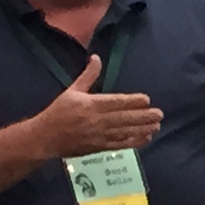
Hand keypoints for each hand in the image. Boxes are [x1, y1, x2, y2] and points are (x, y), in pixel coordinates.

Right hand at [26, 54, 160, 160]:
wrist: (44, 138)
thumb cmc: (58, 112)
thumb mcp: (72, 91)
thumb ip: (88, 76)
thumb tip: (96, 57)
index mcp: (90, 104)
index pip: (116, 102)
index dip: (133, 101)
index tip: (147, 99)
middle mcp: (97, 120)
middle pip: (125, 118)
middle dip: (144, 116)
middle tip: (160, 114)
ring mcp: (99, 135)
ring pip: (125, 132)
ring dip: (143, 129)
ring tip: (157, 125)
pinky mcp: (98, 147)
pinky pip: (120, 145)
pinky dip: (134, 142)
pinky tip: (146, 138)